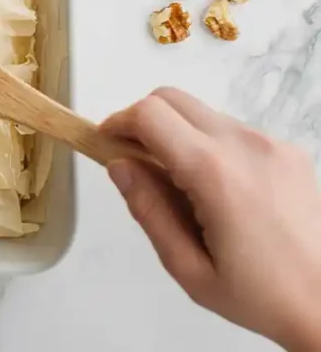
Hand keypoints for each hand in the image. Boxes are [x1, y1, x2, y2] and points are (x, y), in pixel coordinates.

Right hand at [103, 88, 320, 351]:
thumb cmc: (262, 296)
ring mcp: (271, 145)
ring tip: (178, 186)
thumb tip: (119, 165)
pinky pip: (232, 132)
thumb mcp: (188, 267)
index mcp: (215, 173)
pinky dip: (209, 145)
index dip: (118, 122)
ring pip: (202, 114)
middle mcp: (245, 145)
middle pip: (172, 99)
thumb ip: (148, 210)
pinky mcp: (289, 152)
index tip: (105, 143)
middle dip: (142, 121)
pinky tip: (217, 191)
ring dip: (177, 135)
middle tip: (132, 159)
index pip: (149, 115)